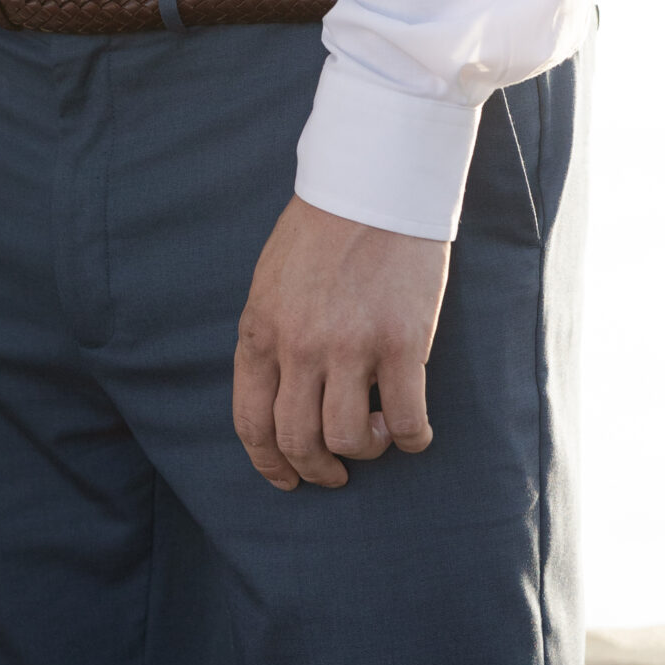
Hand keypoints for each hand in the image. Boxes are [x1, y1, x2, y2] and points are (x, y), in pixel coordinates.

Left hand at [233, 195, 449, 490]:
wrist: (372, 184)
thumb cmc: (323, 228)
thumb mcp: (271, 281)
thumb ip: (271, 335)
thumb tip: (278, 392)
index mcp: (260, 328)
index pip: (251, 420)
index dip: (268, 463)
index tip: (287, 479)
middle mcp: (298, 345)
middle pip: (297, 440)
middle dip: (316, 469)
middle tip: (336, 471)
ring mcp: (349, 347)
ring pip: (349, 440)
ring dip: (365, 451)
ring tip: (377, 433)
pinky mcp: (400, 344)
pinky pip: (405, 422)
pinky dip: (411, 439)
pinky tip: (413, 430)